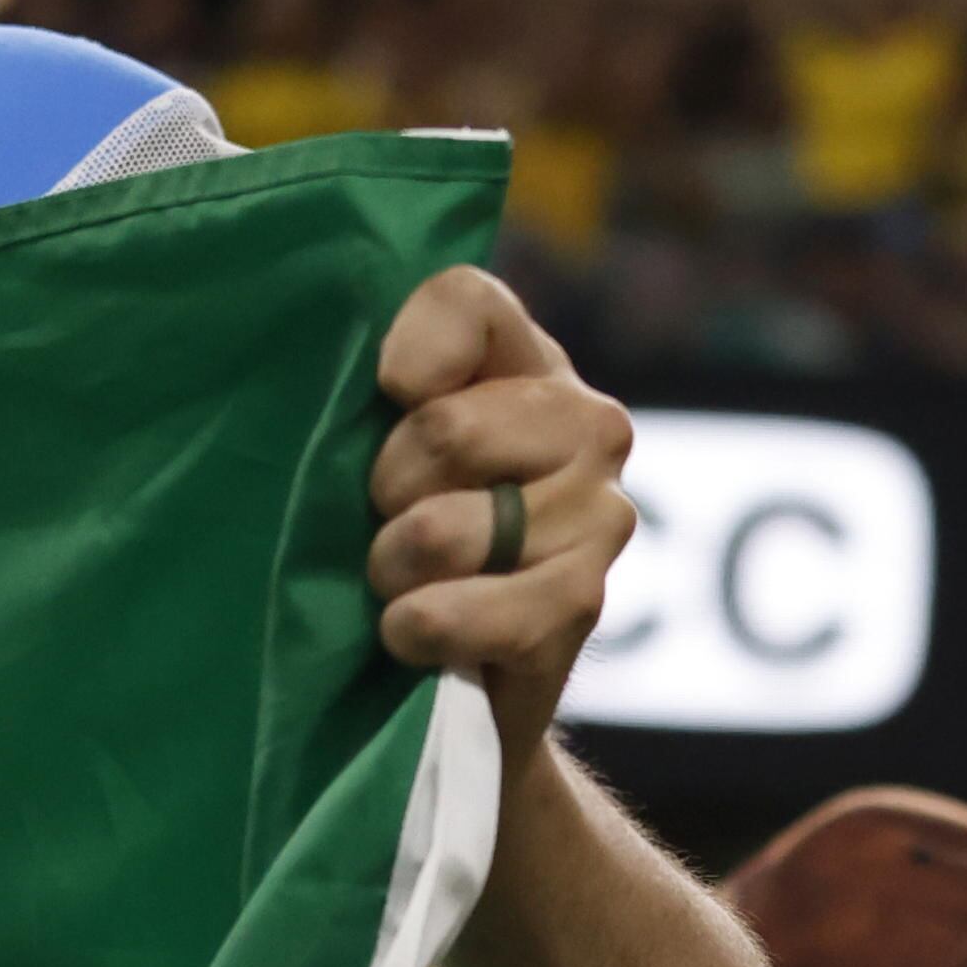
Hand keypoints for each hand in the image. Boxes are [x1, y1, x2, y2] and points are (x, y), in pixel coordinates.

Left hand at [367, 265, 636, 746]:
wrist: (453, 661)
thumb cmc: (393, 524)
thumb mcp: (369, 432)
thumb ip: (366, 381)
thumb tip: (385, 382)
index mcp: (527, 360)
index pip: (471, 306)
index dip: (411, 350)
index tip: (386, 396)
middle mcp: (587, 425)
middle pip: (447, 429)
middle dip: (387, 486)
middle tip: (384, 517)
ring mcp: (601, 514)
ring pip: (454, 527)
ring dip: (396, 566)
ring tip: (396, 577)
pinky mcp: (586, 600)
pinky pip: (487, 612)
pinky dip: (427, 627)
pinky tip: (409, 629)